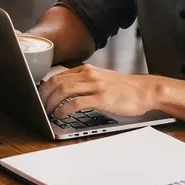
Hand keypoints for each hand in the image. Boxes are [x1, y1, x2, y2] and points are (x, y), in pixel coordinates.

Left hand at [40, 64, 154, 119]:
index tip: (39, 97)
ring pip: (64, 91)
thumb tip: (65, 90)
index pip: (58, 76)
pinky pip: (76, 103)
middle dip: (44, 96)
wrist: (145, 91)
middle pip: (57, 82)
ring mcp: (95, 86)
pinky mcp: (102, 99)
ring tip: (47, 112)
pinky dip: (64, 110)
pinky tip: (60, 115)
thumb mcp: (101, 78)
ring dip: (51, 103)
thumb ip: (84, 81)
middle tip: (39, 107)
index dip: (44, 87)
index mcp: (87, 69)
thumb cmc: (124, 88)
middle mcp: (89, 75)